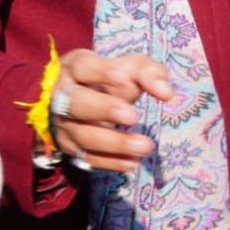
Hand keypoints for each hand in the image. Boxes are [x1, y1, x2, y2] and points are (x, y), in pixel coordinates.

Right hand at [50, 49, 172, 172]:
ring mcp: (63, 125)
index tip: (123, 78)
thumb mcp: (133, 68)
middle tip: (133, 116)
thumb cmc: (115, 78)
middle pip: (75, 103)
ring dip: (114, 143)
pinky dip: (111, 163)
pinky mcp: (70, 148)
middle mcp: (63, 97)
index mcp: (75, 68)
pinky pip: (87, 158)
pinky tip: (134, 162)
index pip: (82, 67)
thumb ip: (150, 74)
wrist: (94, 100)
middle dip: (104, 110)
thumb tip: (166, 93)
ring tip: (145, 146)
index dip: (99, 72)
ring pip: (82, 136)